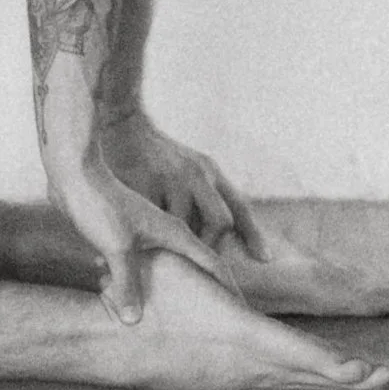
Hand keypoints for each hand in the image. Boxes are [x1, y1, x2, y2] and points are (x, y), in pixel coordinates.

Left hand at [43, 123, 233, 322]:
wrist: (76, 173)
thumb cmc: (100, 205)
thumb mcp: (115, 248)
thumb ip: (128, 284)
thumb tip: (134, 321)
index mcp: (175, 231)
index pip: (212, 262)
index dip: (226, 285)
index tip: (239, 308)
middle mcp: (171, 229)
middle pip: (201, 262)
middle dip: (209, 286)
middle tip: (214, 316)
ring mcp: (153, 229)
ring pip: (176, 263)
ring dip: (180, 282)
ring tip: (182, 310)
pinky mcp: (135, 232)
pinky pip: (154, 260)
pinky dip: (154, 276)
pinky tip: (138, 292)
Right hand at [100, 110, 266, 260]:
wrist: (124, 126)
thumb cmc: (159, 158)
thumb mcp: (190, 169)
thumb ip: (206, 199)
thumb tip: (222, 238)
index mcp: (210, 171)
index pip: (238, 206)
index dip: (254, 234)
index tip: (264, 259)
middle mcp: (196, 173)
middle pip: (220, 220)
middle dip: (212, 246)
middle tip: (197, 262)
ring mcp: (170, 178)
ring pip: (184, 227)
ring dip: (178, 246)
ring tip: (169, 260)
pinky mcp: (143, 183)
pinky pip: (152, 223)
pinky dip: (149, 239)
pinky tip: (141, 247)